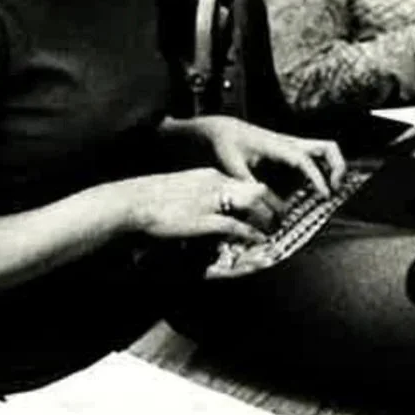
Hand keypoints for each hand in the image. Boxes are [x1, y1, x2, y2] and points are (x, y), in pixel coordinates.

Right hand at [124, 168, 275, 243]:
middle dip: (274, 204)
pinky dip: (252, 233)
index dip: (260, 194)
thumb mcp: (177, 189)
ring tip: (275, 230)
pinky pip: (239, 226)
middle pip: (258, 189)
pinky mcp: (207, 219)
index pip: (244, 181)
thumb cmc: (147, 198)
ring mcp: (213, 201)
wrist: (133, 202)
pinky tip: (258, 240)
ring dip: (268, 219)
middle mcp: (216, 184)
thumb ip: (194, 196)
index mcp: (209, 175)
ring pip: (255, 205)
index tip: (267, 204)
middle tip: (281, 218)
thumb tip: (200, 207)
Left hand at [188, 116, 343, 197]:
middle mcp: (291, 143)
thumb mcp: (234, 169)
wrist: (223, 130)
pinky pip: (315, 161)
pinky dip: (322, 173)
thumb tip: (276, 210)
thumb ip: (253, 189)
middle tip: (333, 190)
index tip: (325, 194)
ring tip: (328, 193)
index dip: (317, 177)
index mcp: (278, 145)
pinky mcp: (292, 153)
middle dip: (338, 168)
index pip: (305, 160)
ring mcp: (294, 147)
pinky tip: (314, 192)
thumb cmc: (227, 146)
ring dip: (334, 169)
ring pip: (326, 152)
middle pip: (328, 148)